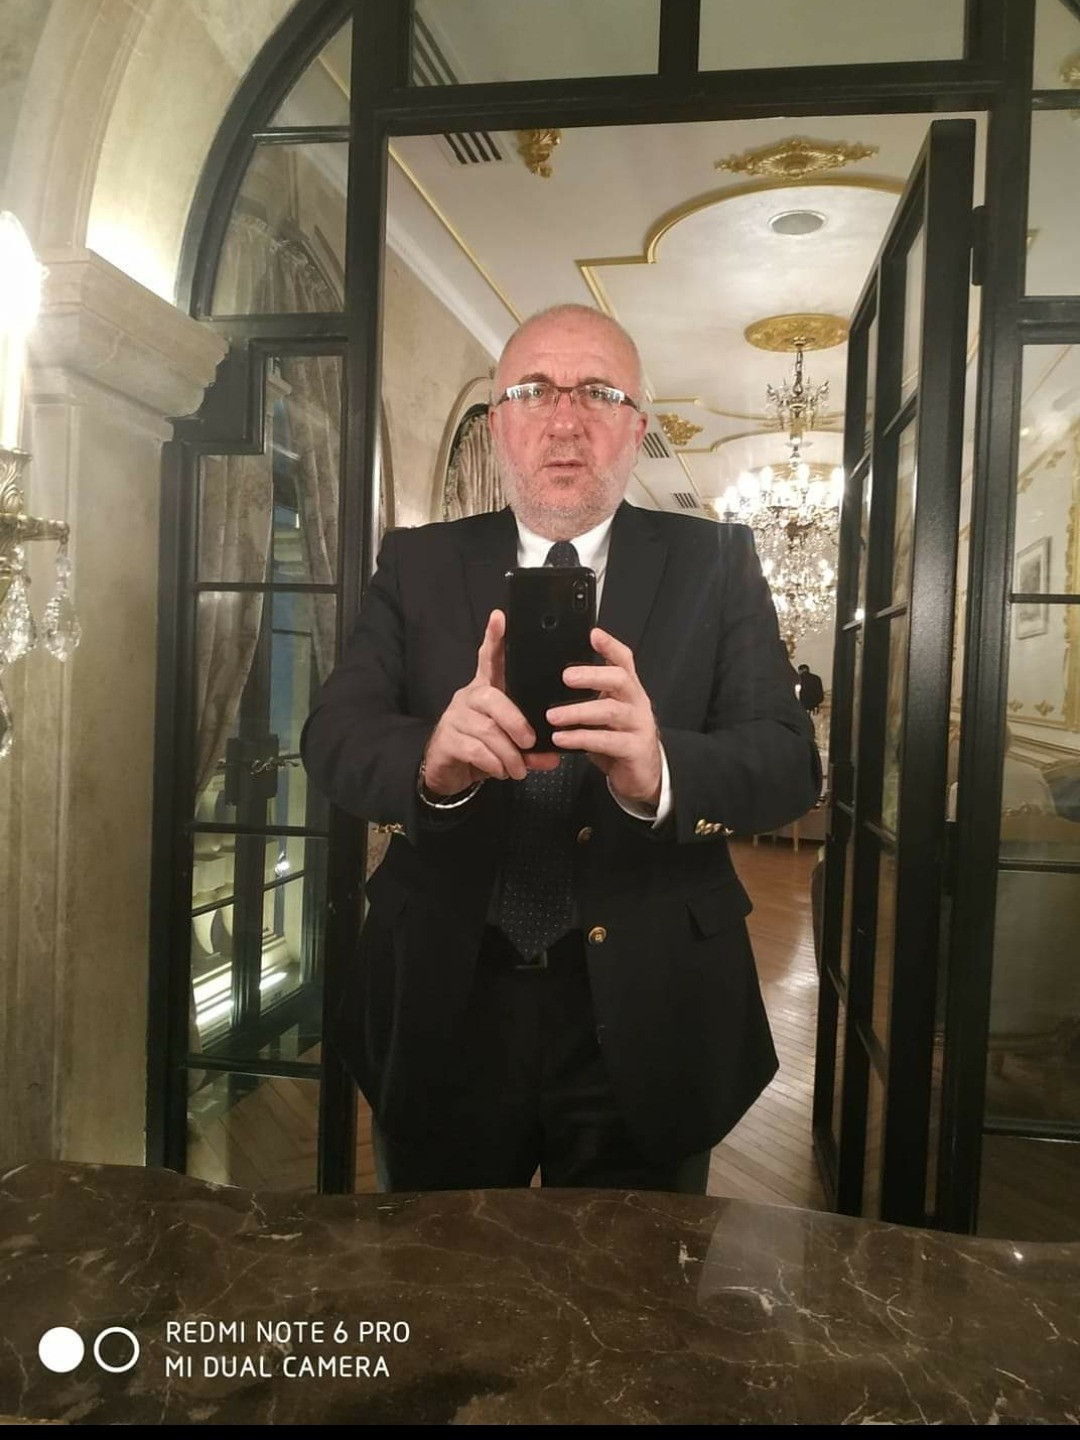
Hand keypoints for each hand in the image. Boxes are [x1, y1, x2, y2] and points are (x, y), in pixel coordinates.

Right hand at [421, 610, 560, 795]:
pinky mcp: (447, 740)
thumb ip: (531, 749)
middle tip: (530, 742)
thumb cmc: (482, 749)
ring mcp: (455, 718)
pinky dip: (493, 763)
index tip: (500, 617)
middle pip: (492, 698)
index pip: (488, 659)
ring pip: (486, 729)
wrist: (447, 771)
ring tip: (518, 769)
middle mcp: (469, 698)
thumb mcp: (510, 747)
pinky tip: (500, 772)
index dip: (494, 639)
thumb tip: (553, 756)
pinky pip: (475, 749)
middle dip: (516, 722)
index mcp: (486, 690)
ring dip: (508, 753)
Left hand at [546, 627, 661, 808]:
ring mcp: (639, 726)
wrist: (642, 776)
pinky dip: (581, 739)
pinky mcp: (635, 749)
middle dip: (592, 675)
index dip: (610, 645)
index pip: (623, 660)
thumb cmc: (617, 741)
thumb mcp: (604, 715)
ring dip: (578, 711)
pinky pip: (607, 741)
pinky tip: (561, 739)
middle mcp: (636, 703)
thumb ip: (587, 698)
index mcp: (627, 690)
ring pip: (610, 711)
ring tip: (553, 716)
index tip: (592, 633)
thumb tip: (550, 683)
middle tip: (566, 676)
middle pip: (619, 679)